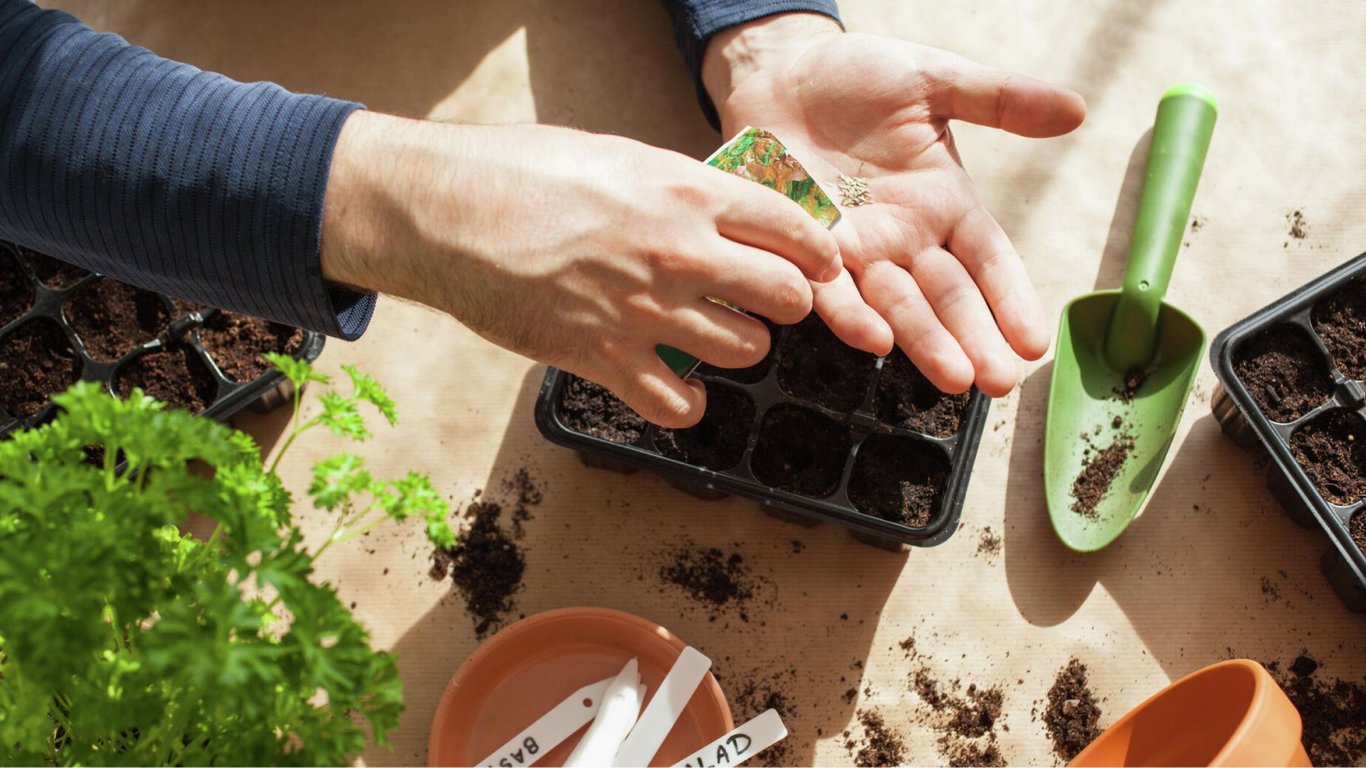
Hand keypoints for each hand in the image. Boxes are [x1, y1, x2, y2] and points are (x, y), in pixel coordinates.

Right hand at [319, 112, 840, 426]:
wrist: (445, 212)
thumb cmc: (522, 172)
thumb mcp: (620, 156)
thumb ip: (681, 188)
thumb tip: (726, 212)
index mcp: (689, 192)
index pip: (795, 229)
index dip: (817, 253)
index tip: (816, 266)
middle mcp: (680, 253)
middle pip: (787, 298)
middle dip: (784, 303)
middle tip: (760, 301)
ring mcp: (645, 311)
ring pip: (746, 351)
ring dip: (736, 347)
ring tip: (710, 336)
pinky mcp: (604, 359)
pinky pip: (680, 405)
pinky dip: (685, 402)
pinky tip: (673, 384)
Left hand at [703, 14, 1085, 395]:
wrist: (780, 74)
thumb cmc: (857, 77)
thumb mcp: (934, 79)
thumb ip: (999, 99)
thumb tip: (1076, 109)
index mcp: (945, 204)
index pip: (989, 261)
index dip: (1012, 298)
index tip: (1035, 341)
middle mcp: (905, 238)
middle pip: (948, 297)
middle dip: (974, 340)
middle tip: (999, 382)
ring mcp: (856, 250)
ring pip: (896, 305)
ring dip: (923, 343)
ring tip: (953, 377)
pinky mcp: (805, 250)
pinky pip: (829, 289)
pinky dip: (850, 315)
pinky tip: (874, 341)